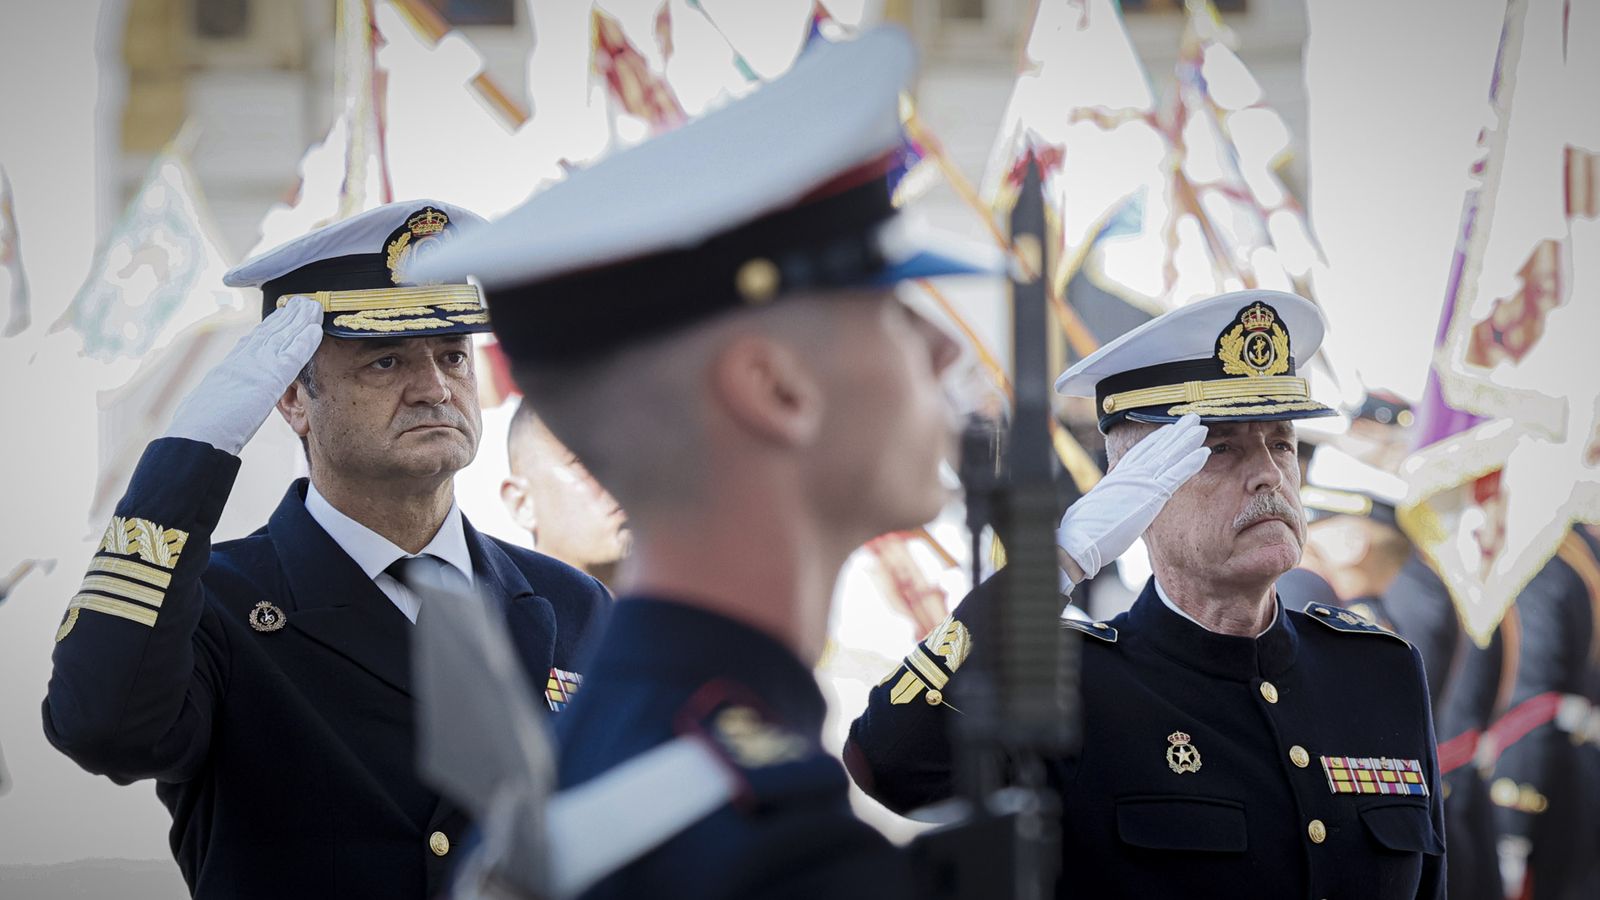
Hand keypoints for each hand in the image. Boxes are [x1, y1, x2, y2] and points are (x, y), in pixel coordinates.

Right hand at [164, 297, 324, 454]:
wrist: (197, 433)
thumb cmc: (200, 426)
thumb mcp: (211, 401)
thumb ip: (222, 393)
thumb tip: (218, 396)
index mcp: (230, 366)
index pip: (253, 340)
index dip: (269, 326)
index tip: (279, 313)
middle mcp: (244, 360)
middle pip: (270, 333)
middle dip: (287, 317)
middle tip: (301, 302)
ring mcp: (257, 366)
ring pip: (283, 337)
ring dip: (300, 321)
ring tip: (313, 307)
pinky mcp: (270, 378)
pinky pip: (293, 356)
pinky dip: (305, 342)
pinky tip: (317, 330)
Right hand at [1057, 414, 1209, 582]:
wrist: (1080, 537)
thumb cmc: (1083, 529)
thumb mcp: (1095, 508)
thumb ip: (1107, 502)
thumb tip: (1103, 508)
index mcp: (1117, 476)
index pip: (1140, 453)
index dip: (1156, 439)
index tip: (1168, 429)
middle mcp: (1130, 474)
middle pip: (1157, 448)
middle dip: (1175, 433)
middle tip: (1191, 419)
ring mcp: (1141, 481)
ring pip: (1169, 455)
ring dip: (1187, 441)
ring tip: (1202, 427)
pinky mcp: (1151, 495)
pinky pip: (1175, 475)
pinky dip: (1190, 463)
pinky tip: (1204, 452)